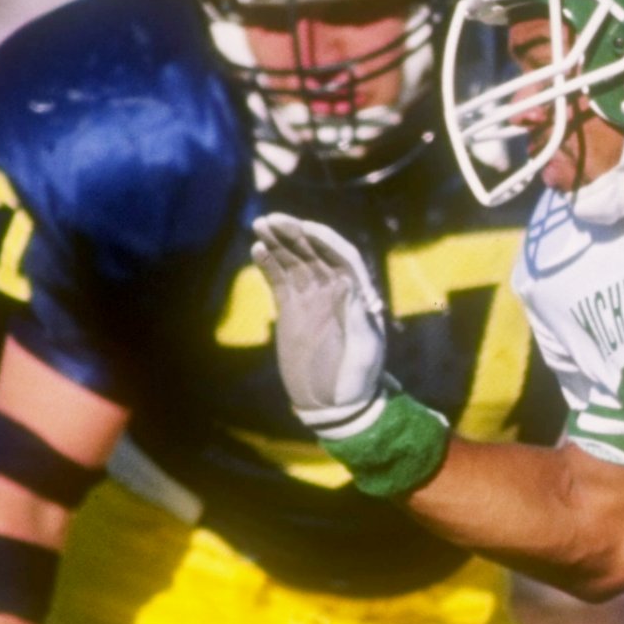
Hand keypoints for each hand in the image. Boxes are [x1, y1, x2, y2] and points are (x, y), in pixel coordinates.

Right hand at [253, 213, 389, 435]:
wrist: (335, 404)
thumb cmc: (358, 380)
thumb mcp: (365, 351)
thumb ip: (358, 317)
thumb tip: (348, 283)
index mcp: (358, 296)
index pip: (343, 257)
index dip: (324, 239)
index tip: (304, 228)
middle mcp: (335, 291)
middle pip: (315, 253)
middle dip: (295, 234)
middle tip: (272, 220)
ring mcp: (312, 299)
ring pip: (295, 262)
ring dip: (279, 243)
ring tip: (260, 226)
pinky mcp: (291, 310)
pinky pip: (279, 281)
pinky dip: (269, 264)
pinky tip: (258, 250)